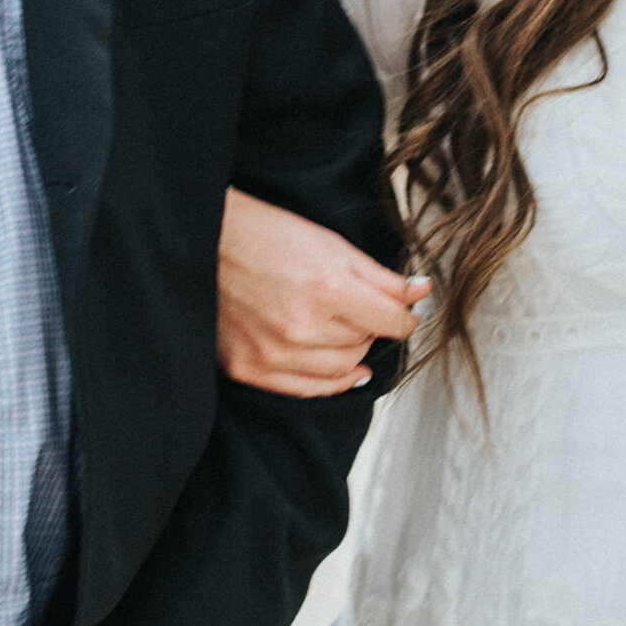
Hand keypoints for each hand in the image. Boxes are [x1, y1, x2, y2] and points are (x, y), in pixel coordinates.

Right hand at [217, 187, 427, 396]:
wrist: (204, 242)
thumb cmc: (264, 235)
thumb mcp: (330, 244)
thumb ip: (380, 276)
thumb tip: (421, 292)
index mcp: (327, 289)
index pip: (390, 320)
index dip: (405, 317)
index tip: (406, 314)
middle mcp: (301, 327)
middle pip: (364, 344)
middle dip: (371, 328)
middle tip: (362, 312)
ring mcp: (273, 353)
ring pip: (341, 370)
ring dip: (352, 353)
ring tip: (345, 333)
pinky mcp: (249, 368)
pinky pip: (305, 390)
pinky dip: (332, 383)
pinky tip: (345, 372)